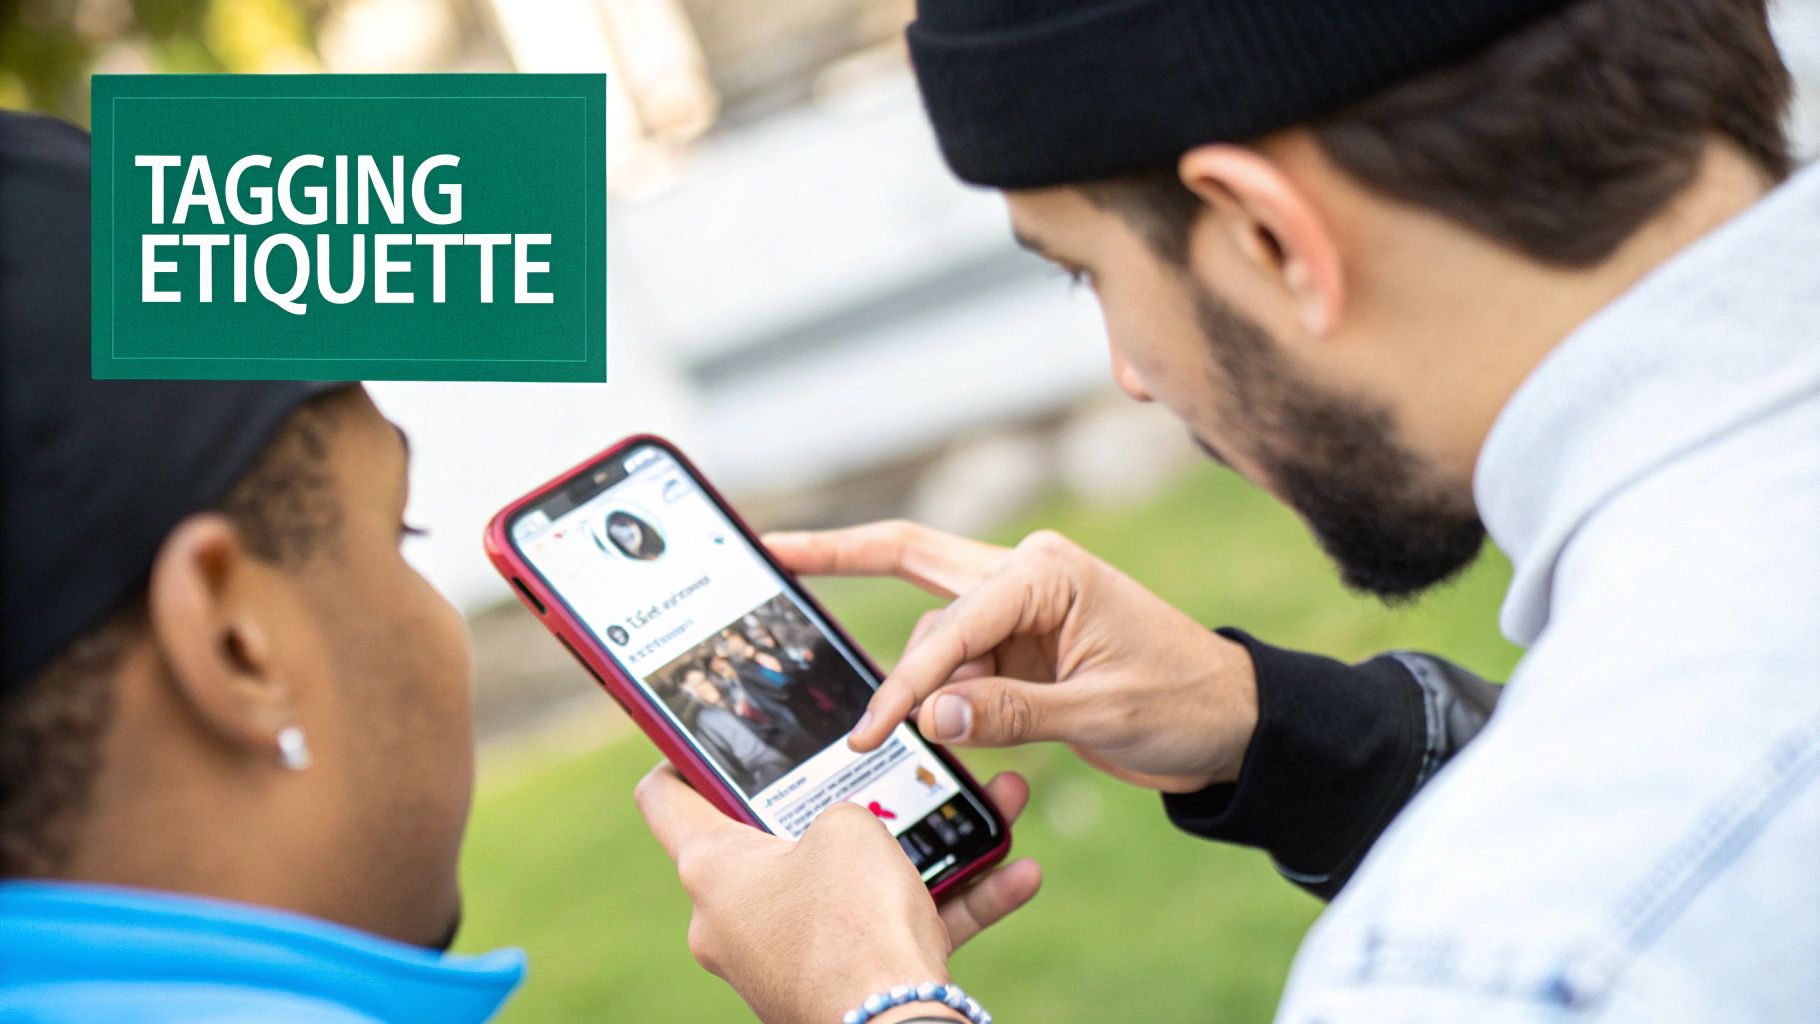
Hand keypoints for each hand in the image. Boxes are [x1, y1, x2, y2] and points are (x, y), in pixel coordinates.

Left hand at [635, 763, 1040, 1023]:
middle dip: (842, 802)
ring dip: (919, 850)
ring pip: (854, 887)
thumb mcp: (849, 824)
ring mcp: (784, 960)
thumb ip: (843, 807)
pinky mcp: (837, 988)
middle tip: (879, 765)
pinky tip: (1016, 872)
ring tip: (983, 807)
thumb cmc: (852, 918)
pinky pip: (891, 932)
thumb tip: (849, 834)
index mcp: (711, 868)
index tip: (714, 734)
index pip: (666, 799)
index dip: (683, 756)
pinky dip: (948, 903)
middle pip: (777, 841)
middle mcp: (734, 919)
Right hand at [765, 522, 1258, 792]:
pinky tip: (906, 719)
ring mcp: (1019, 610)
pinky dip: (930, 693)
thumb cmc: (1184, 704)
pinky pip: (954, 664)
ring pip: (932, 633)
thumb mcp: (1101, 716)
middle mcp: (1025, 576)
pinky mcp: (1018, 647)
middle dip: (838, 555)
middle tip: (768, 548)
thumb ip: (1010, 714)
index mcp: (1047, 572)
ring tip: (878, 736)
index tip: (869, 732)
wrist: (1232, 722)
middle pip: (911, 557)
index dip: (905, 681)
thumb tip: (929, 716)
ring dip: (912, 682)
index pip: (952, 622)